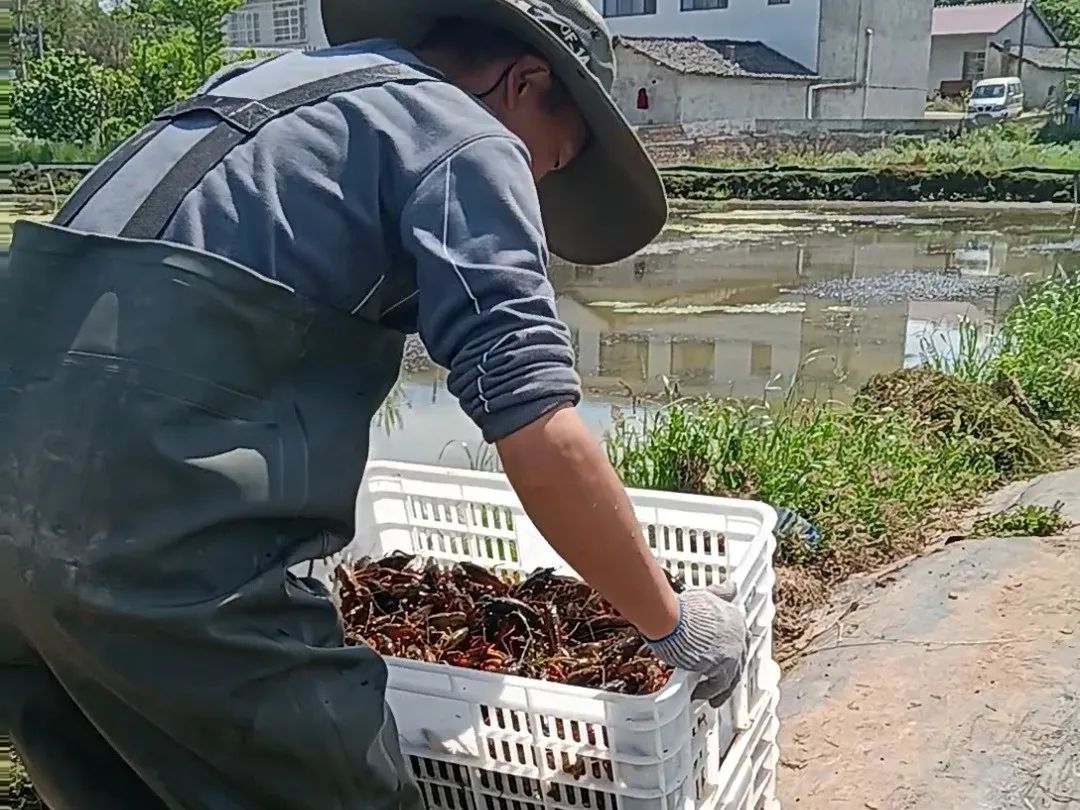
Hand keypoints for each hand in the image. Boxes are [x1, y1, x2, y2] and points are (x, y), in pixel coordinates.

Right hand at [644, 581, 749, 706]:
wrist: (673, 619)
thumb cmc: (683, 606)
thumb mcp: (706, 594)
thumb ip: (721, 592)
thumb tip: (732, 586)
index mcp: (735, 617)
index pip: (739, 637)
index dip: (731, 648)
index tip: (722, 656)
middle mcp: (739, 635)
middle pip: (738, 659)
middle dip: (729, 672)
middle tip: (718, 682)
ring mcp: (733, 652)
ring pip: (731, 676)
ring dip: (721, 689)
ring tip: (712, 698)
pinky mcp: (722, 668)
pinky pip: (719, 685)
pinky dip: (709, 692)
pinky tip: (698, 695)